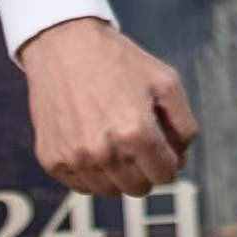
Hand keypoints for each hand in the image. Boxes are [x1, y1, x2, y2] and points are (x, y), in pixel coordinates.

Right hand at [21, 16, 195, 197]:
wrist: (65, 46)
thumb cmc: (119, 61)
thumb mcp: (166, 81)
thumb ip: (184, 125)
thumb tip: (180, 160)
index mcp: (136, 132)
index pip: (165, 175)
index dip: (170, 162)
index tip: (164, 148)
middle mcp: (104, 151)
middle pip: (139, 188)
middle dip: (146, 168)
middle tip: (139, 139)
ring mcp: (75, 159)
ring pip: (110, 191)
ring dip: (119, 173)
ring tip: (115, 137)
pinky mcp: (52, 160)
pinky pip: (82, 185)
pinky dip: (92, 171)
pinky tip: (93, 140)